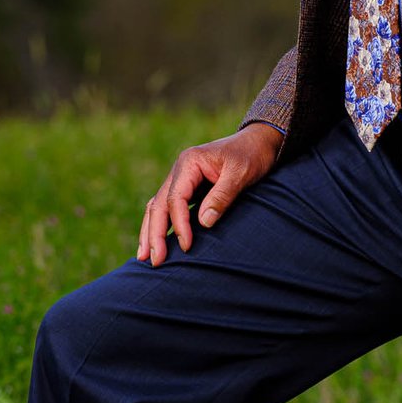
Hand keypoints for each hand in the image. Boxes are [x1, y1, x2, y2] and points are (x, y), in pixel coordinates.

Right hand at [138, 121, 283, 265]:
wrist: (258, 142)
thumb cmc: (251, 155)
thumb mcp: (241, 173)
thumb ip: (222, 196)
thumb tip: (203, 223)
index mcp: (189, 162)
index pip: (175, 198)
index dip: (179, 224)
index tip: (186, 246)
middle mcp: (180, 170)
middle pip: (159, 204)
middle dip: (154, 233)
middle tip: (153, 260)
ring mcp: (181, 179)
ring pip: (157, 207)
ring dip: (150, 231)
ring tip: (143, 257)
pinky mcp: (187, 188)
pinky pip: (168, 208)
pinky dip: (160, 225)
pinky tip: (156, 242)